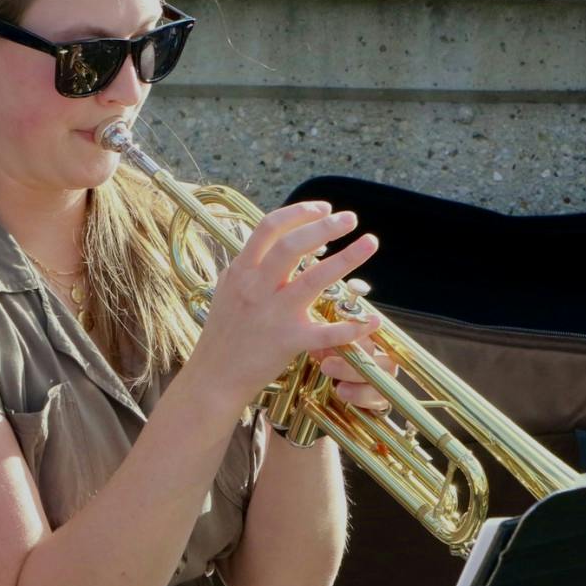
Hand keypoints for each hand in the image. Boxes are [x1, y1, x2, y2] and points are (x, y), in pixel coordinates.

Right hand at [184, 202, 380, 413]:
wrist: (214, 377)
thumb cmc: (222, 336)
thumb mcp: (226, 291)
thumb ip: (246, 266)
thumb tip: (264, 243)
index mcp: (241, 272)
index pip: (270, 227)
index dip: (300, 213)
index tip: (323, 209)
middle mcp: (256, 288)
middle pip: (293, 244)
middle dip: (326, 226)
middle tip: (350, 218)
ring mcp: (273, 314)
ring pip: (315, 278)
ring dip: (347, 258)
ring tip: (369, 242)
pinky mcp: (288, 341)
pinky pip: (326, 332)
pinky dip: (352, 327)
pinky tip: (371, 320)